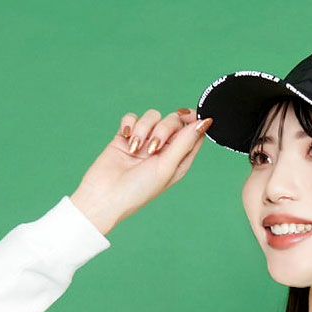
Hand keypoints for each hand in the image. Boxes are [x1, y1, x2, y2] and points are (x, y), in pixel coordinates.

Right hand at [70, 108, 212, 235]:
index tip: (185, 117)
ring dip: (144, 130)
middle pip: (173, 121)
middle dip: (163, 129)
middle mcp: (165, 150)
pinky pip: (133, 117)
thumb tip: (205, 122)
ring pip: (152, 116)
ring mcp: (145, 142)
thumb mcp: (167, 167)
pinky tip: (126, 139)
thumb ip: (185, 142)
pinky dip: (130, 125)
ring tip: (135, 149)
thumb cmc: (139, 190)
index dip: (192, 121)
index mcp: (179, 160)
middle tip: (153, 148)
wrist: (105, 195)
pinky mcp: (128, 137)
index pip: (193, 133)